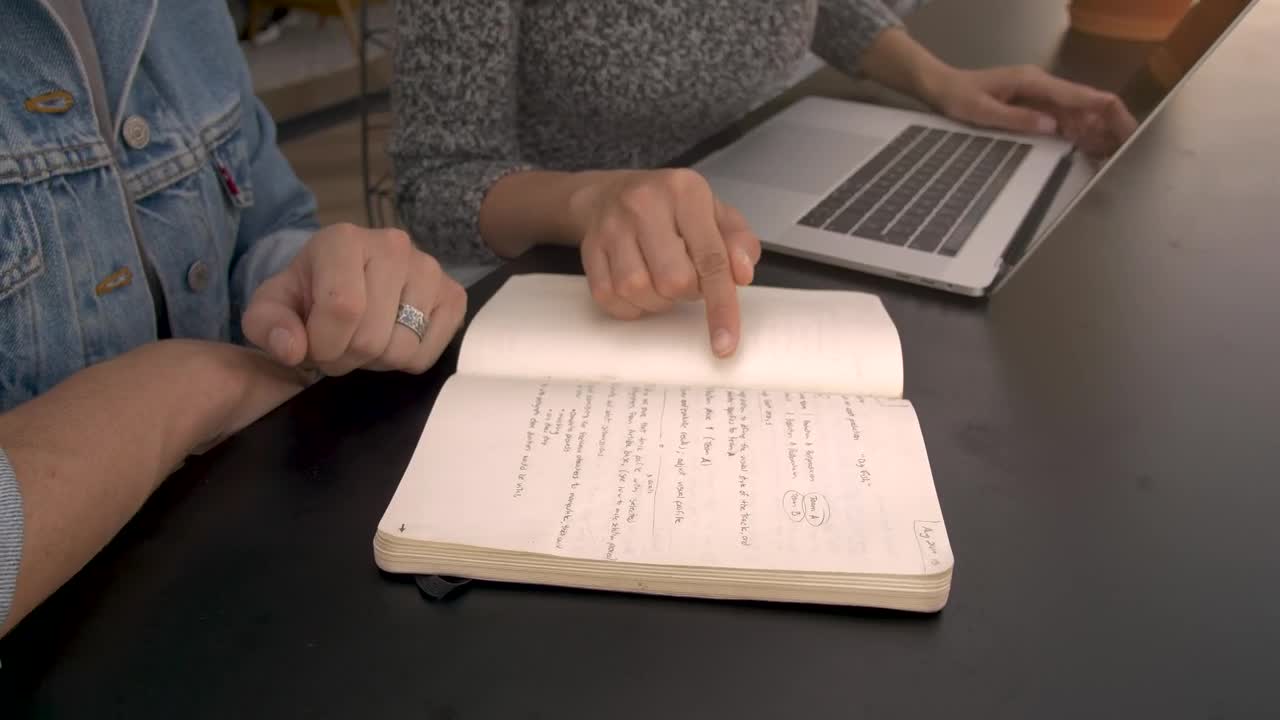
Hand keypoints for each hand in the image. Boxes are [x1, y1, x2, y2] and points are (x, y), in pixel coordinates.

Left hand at [243, 223, 466, 375]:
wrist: (345, 285)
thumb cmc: (308, 294)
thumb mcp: (273, 306)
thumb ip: (268, 326)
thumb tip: (292, 349)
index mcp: (344, 240)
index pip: (342, 308)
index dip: (324, 345)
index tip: (312, 348)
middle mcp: (393, 245)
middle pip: (372, 335)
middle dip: (348, 356)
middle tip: (339, 346)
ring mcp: (430, 269)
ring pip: (402, 348)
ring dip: (376, 361)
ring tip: (364, 340)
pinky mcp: (453, 295)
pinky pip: (429, 353)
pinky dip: (406, 360)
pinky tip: (391, 338)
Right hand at [567, 169, 761, 357]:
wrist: (609, 194)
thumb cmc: (670, 209)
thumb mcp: (716, 214)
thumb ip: (739, 243)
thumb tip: (742, 275)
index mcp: (685, 192)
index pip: (711, 258)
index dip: (722, 305)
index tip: (725, 342)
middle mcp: (644, 204)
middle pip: (673, 281)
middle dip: (687, 294)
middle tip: (688, 279)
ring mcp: (611, 226)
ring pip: (637, 291)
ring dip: (657, 301)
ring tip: (661, 280)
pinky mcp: (589, 248)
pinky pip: (609, 297)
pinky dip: (629, 305)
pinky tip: (640, 288)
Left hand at [925, 64, 1137, 157]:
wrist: (941, 87)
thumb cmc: (957, 97)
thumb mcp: (982, 111)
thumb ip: (1016, 119)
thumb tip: (1053, 126)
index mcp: (1035, 82)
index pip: (1082, 95)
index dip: (1108, 112)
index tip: (1127, 131)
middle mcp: (1043, 86)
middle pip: (1088, 104)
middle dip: (1110, 125)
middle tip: (1126, 152)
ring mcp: (1040, 96)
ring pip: (1078, 114)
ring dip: (1097, 133)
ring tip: (1114, 158)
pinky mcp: (1034, 107)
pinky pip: (1062, 120)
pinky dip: (1078, 134)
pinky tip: (1089, 151)